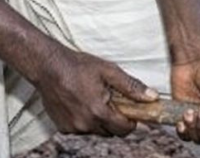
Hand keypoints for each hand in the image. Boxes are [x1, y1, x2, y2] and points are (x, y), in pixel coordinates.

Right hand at [35, 46, 157, 135]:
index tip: (133, 113)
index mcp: (98, 112)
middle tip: (114, 102)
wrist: (48, 67)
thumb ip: (131, 86)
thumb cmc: (78, 66)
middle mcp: (85, 124)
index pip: (124, 130)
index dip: (132, 122)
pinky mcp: (62, 128)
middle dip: (117, 121)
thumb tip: (152, 97)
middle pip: (111, 132)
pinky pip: (82, 129)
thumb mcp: (109, 71)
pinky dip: (86, 121)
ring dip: (101, 121)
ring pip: (96, 131)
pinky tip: (83, 104)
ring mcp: (72, 128)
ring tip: (97, 100)